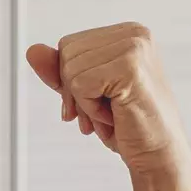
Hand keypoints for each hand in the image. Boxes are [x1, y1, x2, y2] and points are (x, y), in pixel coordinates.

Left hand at [25, 24, 190, 190]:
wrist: (157, 157)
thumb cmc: (127, 126)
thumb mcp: (87, 94)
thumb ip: (61, 72)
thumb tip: (32, 51)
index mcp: (127, 33)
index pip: (69, 45)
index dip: (70, 81)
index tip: (93, 104)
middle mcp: (134, 33)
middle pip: (66, 54)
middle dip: (75, 92)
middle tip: (104, 113)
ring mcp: (134, 47)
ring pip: (70, 70)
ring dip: (85, 103)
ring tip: (113, 114)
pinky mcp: (130, 66)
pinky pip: (80, 84)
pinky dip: (91, 109)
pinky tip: (116, 116)